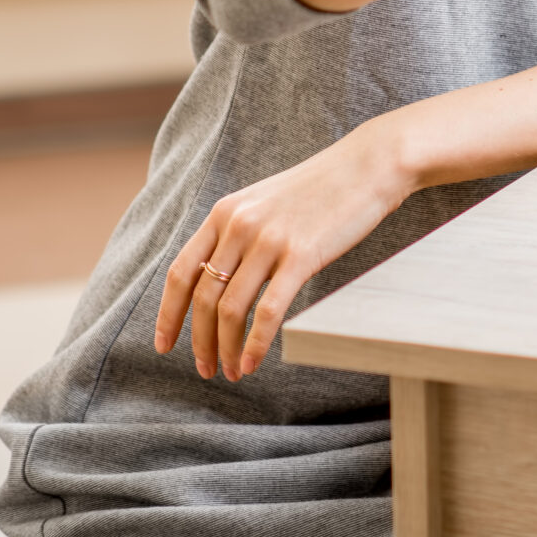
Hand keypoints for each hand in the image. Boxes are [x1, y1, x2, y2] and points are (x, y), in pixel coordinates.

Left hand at [151, 122, 412, 379]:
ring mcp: (269, 241)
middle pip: (203, 297)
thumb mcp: (268, 202)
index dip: (168, 314)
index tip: (165, 345)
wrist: (371, 164)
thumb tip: (220, 277)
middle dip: (200, 342)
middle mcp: (239, 226)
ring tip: (232, 371)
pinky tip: (254, 362)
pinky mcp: (301, 256)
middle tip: (205, 370)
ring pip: (231, 309)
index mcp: (225, 213)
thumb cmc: (325, 187)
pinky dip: (255, 343)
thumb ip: (240, 233)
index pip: (181, 273)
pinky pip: (267, 311)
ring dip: (226, 349)